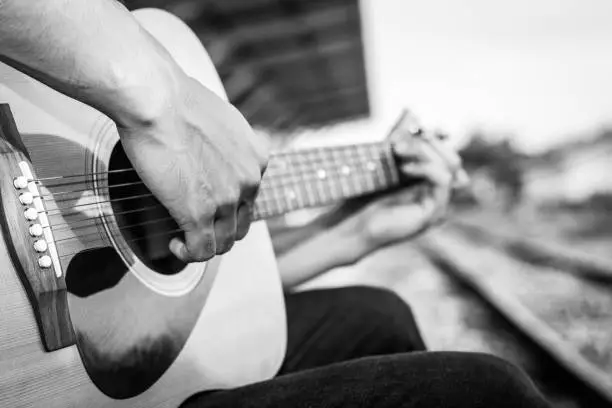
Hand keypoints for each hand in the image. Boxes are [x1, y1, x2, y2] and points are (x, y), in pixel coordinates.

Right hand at [118, 73, 268, 262]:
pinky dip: (189, 254)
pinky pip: (202, 250)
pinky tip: (175, 244)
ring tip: (183, 239)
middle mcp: (248, 181)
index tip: (210, 208)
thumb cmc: (177, 101)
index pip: (250, 198)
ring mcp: (226, 200)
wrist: (157, 99)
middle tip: (197, 227)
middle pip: (240, 224)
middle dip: (219, 230)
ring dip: (204, 245)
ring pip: (224, 241)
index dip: (229, 208)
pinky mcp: (199, 213)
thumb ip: (226, 145)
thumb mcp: (221, 120)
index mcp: (256, 159)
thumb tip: (211, 155)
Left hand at [339, 127, 466, 252]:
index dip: (435, 136)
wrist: (351, 228)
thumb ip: (399, 145)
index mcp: (429, 183)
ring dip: (423, 151)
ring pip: (450, 165)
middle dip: (428, 141)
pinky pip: (442, 181)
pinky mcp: (434, 214)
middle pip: (452, 157)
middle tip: (399, 139)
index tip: (415, 125)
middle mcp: (438, 194)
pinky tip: (404, 167)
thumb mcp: (384, 165)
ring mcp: (439, 205)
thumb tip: (412, 114)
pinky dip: (425, 168)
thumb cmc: (362, 199)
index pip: (446, 153)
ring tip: (396, 150)